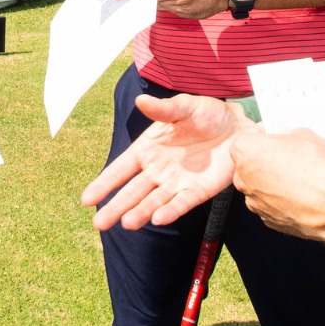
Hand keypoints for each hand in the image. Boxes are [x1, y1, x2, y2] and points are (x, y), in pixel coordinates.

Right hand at [81, 93, 253, 229]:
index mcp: (148, 150)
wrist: (237, 126)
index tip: (87, 200)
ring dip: (141, 213)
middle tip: (99, 224)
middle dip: (116, 208)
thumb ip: (163, 110)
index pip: (120, 170)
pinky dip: (171, 211)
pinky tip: (159, 218)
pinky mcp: (197, 191)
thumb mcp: (183, 107)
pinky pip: (182, 204)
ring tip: (128, 224)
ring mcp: (176, 183)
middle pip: (132, 193)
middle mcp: (157, 170)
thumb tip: (141, 101)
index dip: (104, 184)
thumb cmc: (206, 113)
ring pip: (154, 202)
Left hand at [230, 128, 324, 243]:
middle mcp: (243, 178)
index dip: (265, 135)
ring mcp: (254, 202)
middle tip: (289, 156)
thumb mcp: (305, 134)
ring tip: (300, 179)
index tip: (276, 135)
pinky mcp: (269, 221)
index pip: (248, 137)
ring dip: (274, 183)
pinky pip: (272, 206)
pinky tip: (302, 196)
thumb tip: (291, 137)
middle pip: (250, 164)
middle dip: (267, 160)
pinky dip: (283, 202)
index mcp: (245, 151)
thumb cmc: (317, 166)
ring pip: (260, 188)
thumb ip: (289, 134)